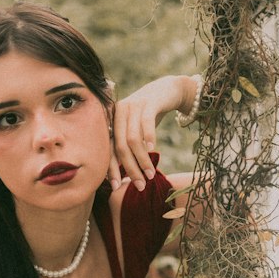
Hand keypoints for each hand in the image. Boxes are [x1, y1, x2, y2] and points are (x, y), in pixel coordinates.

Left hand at [110, 75, 189, 190]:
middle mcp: (119, 112)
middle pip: (120, 146)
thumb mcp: (137, 129)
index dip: (111, 169)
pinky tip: (153, 149)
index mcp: (112, 121)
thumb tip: (127, 177)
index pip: (109, 149)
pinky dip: (148, 137)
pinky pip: (146, 122)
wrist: (168, 90)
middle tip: (140, 185)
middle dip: (130, 169)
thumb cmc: (151, 115)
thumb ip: (129, 147)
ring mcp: (133, 105)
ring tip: (150, 174)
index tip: (116, 187)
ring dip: (142, 159)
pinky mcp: (148, 102)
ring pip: (133, 139)